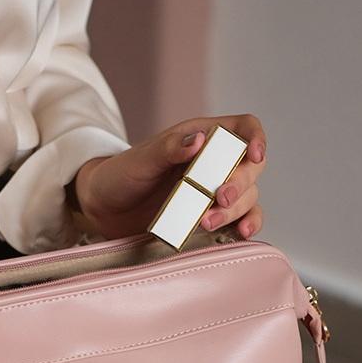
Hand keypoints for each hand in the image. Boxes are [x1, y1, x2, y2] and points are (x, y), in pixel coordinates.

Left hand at [71, 115, 267, 239]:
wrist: (105, 208)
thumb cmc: (122, 175)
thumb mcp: (142, 159)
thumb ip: (169, 149)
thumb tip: (198, 140)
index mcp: (203, 138)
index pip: (243, 128)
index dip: (256, 138)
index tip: (254, 155)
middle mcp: (215, 164)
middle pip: (250, 168)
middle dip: (240, 184)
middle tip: (219, 199)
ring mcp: (214, 192)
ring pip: (248, 197)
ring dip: (236, 211)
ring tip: (206, 222)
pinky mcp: (211, 218)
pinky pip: (240, 221)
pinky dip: (245, 227)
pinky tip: (239, 234)